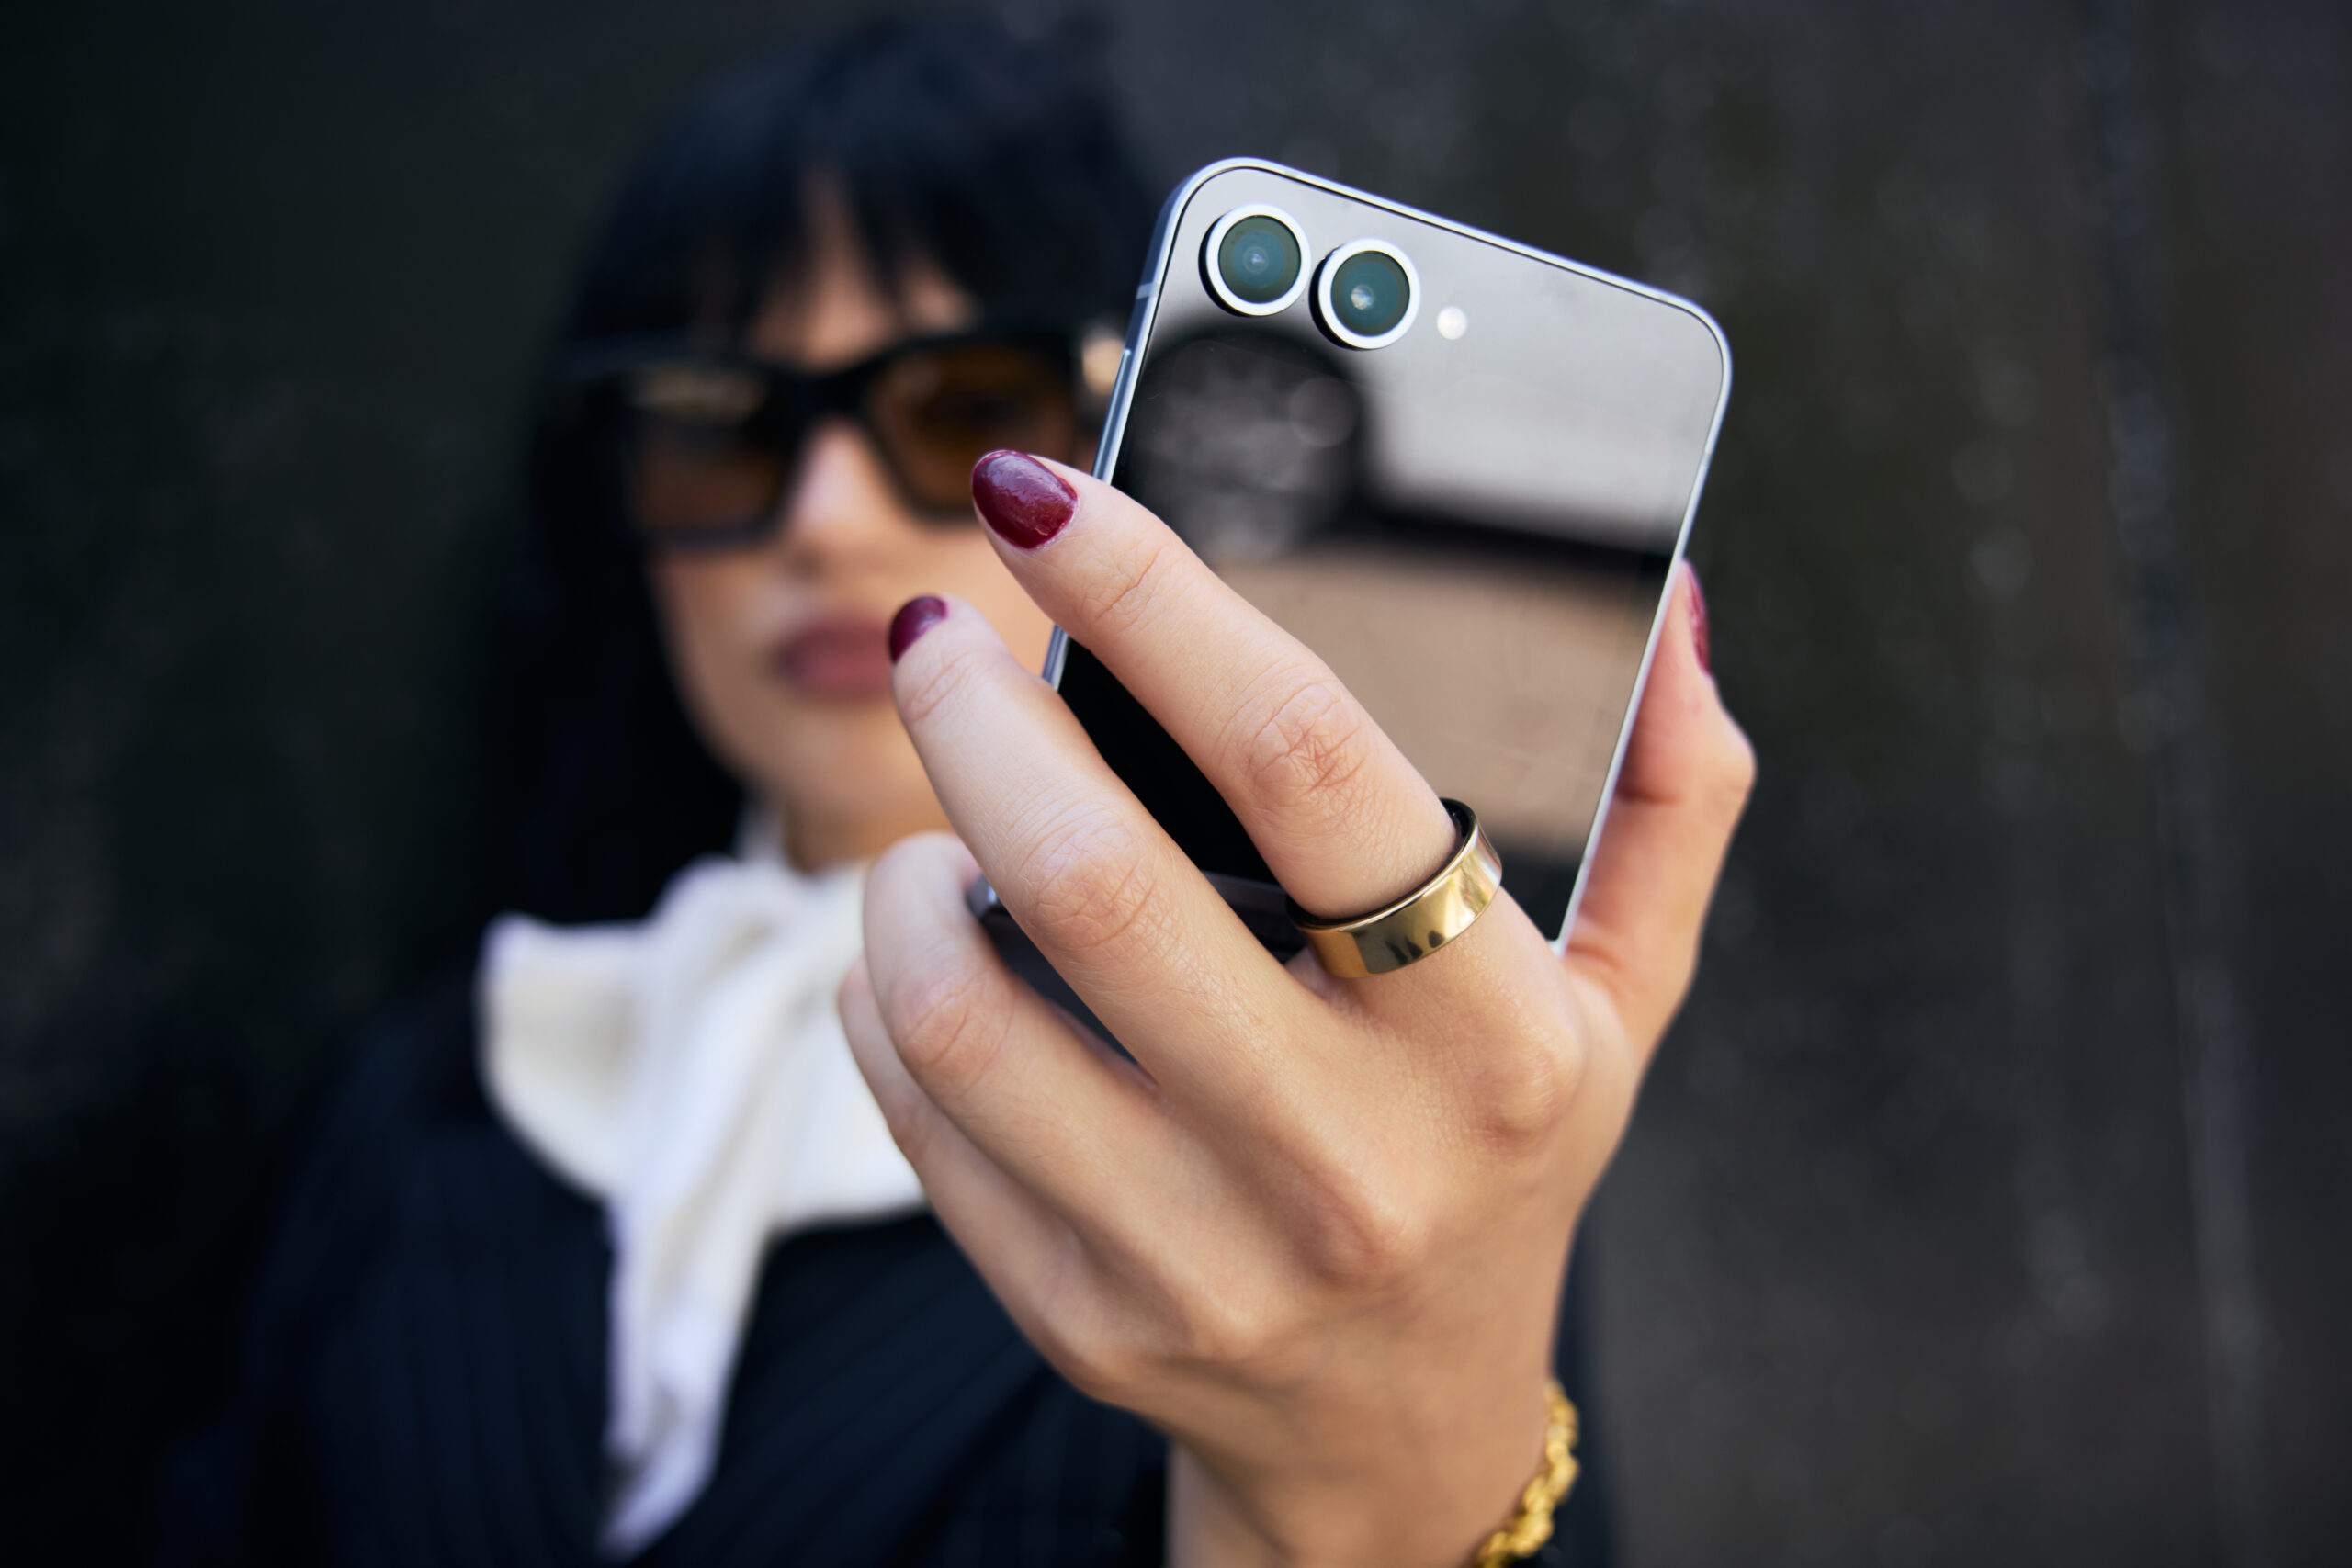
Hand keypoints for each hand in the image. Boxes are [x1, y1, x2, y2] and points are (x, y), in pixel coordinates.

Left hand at [839, 453, 1752, 1567]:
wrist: (1395, 1426)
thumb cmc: (1504, 1162)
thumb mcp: (1625, 998)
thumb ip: (1665, 798)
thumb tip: (1668, 604)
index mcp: (1491, 1039)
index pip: (1310, 765)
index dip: (1161, 598)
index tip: (1050, 495)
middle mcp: (1347, 1156)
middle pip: (1097, 877)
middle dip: (974, 711)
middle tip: (937, 632)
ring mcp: (1197, 1253)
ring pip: (962, 1008)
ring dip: (905, 863)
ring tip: (938, 803)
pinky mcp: (1076, 1315)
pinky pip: (918, 1110)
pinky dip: (884, 986)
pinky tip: (932, 940)